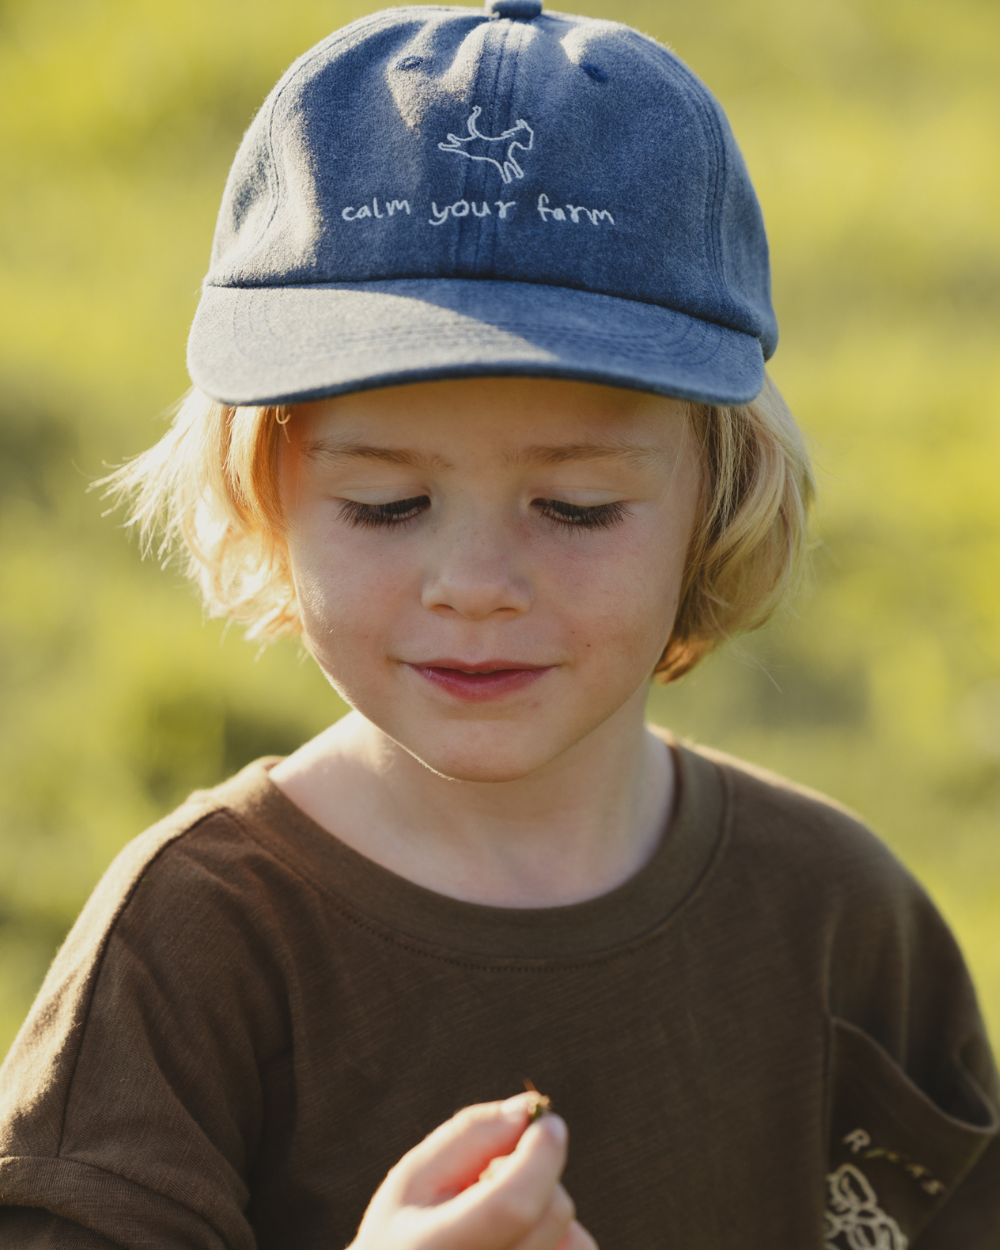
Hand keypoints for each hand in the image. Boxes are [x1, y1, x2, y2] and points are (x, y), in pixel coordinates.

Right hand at [347, 1092, 597, 1249]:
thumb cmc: (406, 1230)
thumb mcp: (416, 1176)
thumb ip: (470, 1136)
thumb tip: (528, 1109)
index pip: (512, 1206)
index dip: (539, 1156)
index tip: (546, 1121)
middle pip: (552, 1212)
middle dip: (537, 1174)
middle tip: (495, 1174)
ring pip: (574, 1238)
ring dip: (549, 1207)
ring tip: (503, 1216)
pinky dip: (562, 1236)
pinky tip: (520, 1235)